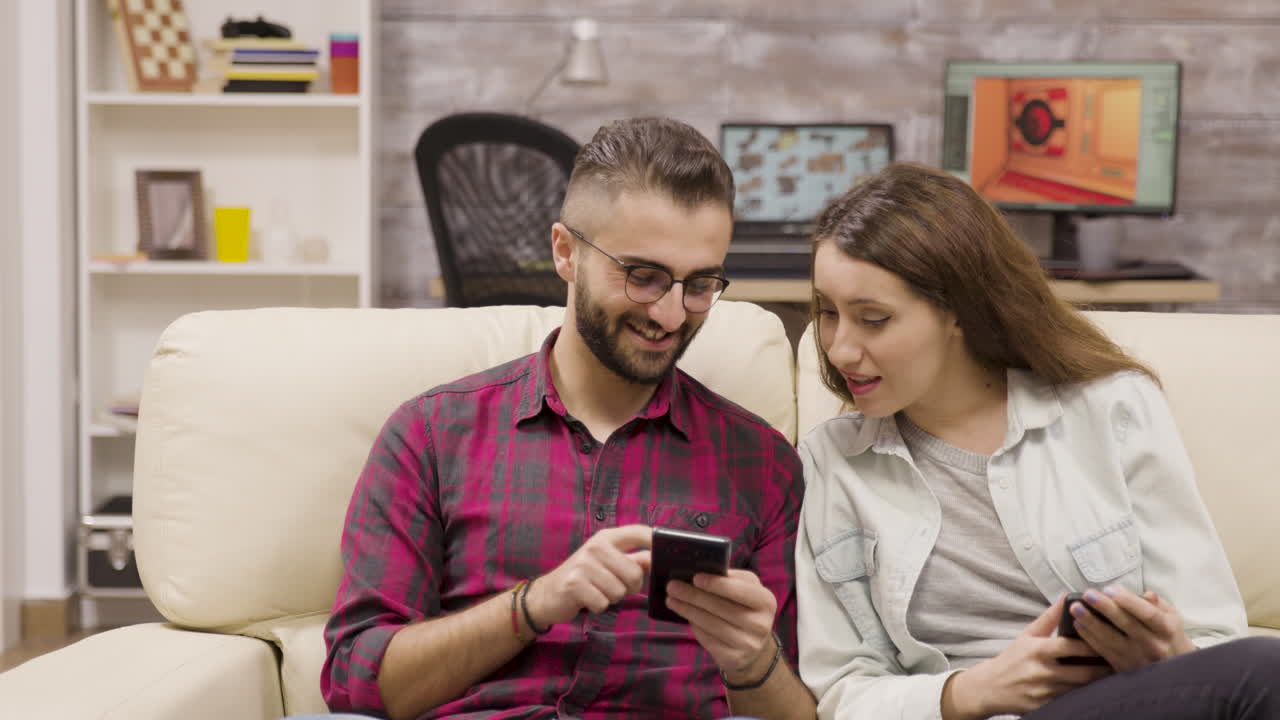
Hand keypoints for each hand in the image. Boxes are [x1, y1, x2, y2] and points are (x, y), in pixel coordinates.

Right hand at [526, 524, 651, 628]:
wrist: (548, 594)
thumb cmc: (584, 577)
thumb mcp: (608, 562)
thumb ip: (634, 559)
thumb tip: (657, 555)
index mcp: (606, 538)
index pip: (639, 532)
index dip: (656, 541)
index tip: (665, 554)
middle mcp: (595, 547)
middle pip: (635, 573)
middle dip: (630, 588)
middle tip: (614, 586)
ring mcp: (583, 564)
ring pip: (620, 591)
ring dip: (612, 598)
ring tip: (597, 591)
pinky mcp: (574, 584)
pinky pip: (604, 603)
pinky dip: (598, 607)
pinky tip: (587, 599)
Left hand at [664, 569, 778, 682]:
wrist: (754, 647)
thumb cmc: (745, 608)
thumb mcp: (747, 589)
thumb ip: (730, 578)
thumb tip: (701, 569)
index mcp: (766, 601)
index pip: (741, 590)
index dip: (717, 584)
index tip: (695, 577)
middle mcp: (760, 624)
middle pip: (721, 607)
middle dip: (694, 596)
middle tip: (672, 586)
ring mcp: (748, 644)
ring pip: (711, 624)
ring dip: (688, 610)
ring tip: (672, 600)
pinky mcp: (734, 659)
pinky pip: (708, 639)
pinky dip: (694, 626)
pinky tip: (685, 617)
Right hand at [944, 595, 1111, 718]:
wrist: (990, 687)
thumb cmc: (1012, 659)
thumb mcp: (1027, 635)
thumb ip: (1048, 618)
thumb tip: (1065, 598)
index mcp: (1037, 650)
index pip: (1070, 646)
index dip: (1091, 643)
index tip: (1109, 638)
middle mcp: (1041, 672)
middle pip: (1081, 671)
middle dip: (1103, 668)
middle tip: (1122, 662)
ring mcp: (1044, 692)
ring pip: (1080, 688)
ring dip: (1098, 683)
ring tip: (1115, 675)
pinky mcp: (1045, 707)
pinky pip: (1072, 701)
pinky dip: (1086, 696)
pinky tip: (1098, 691)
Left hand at [1070, 586, 1195, 671]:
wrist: (1174, 670)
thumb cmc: (1168, 635)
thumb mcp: (1171, 617)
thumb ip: (1156, 604)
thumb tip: (1145, 594)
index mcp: (1166, 629)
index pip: (1147, 613)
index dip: (1127, 601)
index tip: (1109, 589)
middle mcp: (1153, 645)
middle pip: (1126, 624)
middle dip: (1105, 608)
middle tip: (1088, 595)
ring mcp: (1138, 658)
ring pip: (1111, 639)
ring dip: (1091, 623)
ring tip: (1075, 608)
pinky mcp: (1125, 668)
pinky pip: (1104, 651)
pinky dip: (1089, 638)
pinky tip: (1078, 625)